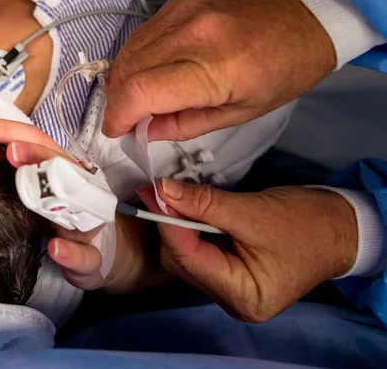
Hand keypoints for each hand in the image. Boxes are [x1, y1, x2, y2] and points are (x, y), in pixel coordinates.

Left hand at [0, 119, 158, 291]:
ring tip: (33, 194)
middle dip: (35, 154)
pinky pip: (85, 253)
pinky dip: (71, 252)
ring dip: (58, 196)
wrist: (86, 252)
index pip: (31, 140)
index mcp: (54, 168)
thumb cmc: (50, 214)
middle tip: (12, 151)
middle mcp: (74, 187)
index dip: (5, 131)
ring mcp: (85, 220)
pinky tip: (55, 248)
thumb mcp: (27, 189)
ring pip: (78, 203)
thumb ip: (2, 169)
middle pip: (57, 162)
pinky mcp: (90, 254)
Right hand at [103, 0, 334, 140]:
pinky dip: (136, 57)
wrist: (307, 9)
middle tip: (128, 120)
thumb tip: (147, 131)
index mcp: (213, 67)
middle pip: (127, 70)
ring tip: (136, 98)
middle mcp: (190, 33)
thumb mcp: (244, 111)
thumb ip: (188, 124)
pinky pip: (142, 33)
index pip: (140, 92)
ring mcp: (182, 11)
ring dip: (123, 78)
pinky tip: (148, 72)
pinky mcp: (178, 0)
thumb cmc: (286, 67)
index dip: (119, 116)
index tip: (119, 132)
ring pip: (128, 49)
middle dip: (118, 101)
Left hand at [141, 179, 357, 322]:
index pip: (189, 258)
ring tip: (182, 198)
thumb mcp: (253, 210)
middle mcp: (233, 302)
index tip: (152, 191)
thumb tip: (162, 191)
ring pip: (185, 257)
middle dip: (172, 225)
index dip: (168, 223)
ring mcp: (230, 291)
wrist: (339, 230)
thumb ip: (204, 203)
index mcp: (244, 296)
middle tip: (164, 190)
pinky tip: (194, 210)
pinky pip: (198, 253)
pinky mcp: (229, 276)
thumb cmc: (306, 224)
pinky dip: (192, 230)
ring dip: (180, 226)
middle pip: (181, 262)